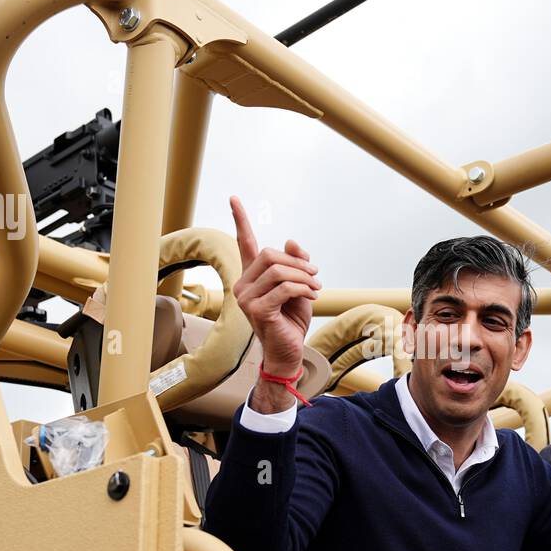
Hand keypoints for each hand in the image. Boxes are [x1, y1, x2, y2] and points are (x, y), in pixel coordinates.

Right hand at [230, 195, 319, 411]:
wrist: (290, 351)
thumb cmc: (292, 320)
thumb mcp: (300, 286)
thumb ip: (296, 264)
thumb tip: (291, 242)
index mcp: (252, 277)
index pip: (245, 243)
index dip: (241, 220)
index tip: (234, 198)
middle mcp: (243, 285)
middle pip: (269, 254)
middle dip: (297, 263)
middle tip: (315, 276)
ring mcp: (246, 298)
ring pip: (277, 270)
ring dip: (304, 277)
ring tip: (316, 288)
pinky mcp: (256, 310)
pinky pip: (283, 287)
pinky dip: (302, 288)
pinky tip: (312, 296)